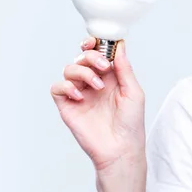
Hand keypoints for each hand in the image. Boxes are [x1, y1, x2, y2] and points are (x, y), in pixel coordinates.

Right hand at [51, 38, 145, 172]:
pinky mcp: (68, 106)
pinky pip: (57, 88)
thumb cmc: (131, 123)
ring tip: (97, 86)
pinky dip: (66, 86)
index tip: (98, 42)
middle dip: (91, 56)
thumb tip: (119, 47)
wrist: (120, 148)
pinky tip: (80, 95)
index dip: (95, 44)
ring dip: (82, 72)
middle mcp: (94, 82)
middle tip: (103, 66)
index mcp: (111, 76)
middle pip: (82, 56)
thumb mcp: (134, 92)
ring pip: (69, 68)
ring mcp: (80, 93)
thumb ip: (124, 69)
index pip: (98, 53)